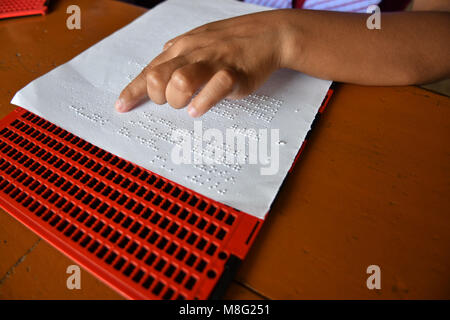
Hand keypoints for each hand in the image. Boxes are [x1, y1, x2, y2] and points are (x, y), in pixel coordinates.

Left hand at [115, 10, 290, 116]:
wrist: (268, 33)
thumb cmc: (232, 41)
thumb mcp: (199, 41)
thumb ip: (177, 54)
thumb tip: (158, 62)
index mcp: (181, 48)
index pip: (149, 71)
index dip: (133, 91)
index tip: (122, 107)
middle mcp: (192, 53)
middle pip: (157, 77)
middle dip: (158, 97)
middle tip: (171, 101)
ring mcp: (213, 62)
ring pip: (180, 81)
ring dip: (177, 100)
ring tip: (187, 106)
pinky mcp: (234, 73)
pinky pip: (214, 87)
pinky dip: (202, 102)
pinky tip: (197, 110)